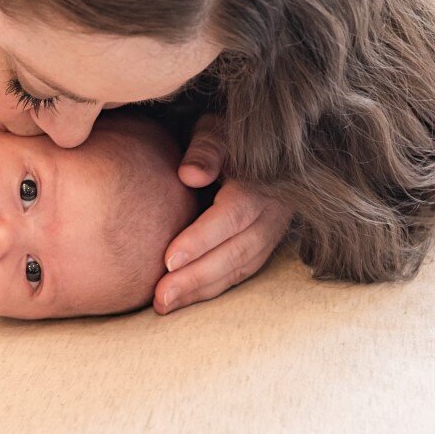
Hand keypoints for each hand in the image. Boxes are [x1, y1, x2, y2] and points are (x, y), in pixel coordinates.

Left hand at [154, 115, 291, 313]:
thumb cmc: (225, 132)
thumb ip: (205, 148)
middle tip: (161, 297)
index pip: (232, 215)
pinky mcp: (265, 243)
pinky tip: (184, 297)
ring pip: (241, 267)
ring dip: (203, 290)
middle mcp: (273, 210)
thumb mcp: (216, 129)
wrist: (257, 139)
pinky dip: (214, 286)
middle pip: (237, 251)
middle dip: (198, 277)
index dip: (202, 240)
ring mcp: (273, 230)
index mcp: (261, 180)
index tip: (168, 260)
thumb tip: (190, 175)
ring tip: (165, 304)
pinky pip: (241, 270)